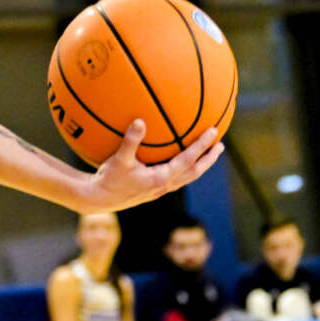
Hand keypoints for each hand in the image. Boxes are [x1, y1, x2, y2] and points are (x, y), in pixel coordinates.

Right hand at [84, 120, 222, 211]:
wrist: (99, 200)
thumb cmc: (109, 179)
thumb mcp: (119, 159)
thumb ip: (131, 140)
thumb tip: (141, 120)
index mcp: (161, 178)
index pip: (188, 160)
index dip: (202, 146)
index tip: (213, 132)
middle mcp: (165, 185)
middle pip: (195, 172)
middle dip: (209, 159)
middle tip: (220, 146)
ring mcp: (161, 189)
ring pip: (187, 177)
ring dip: (200, 165)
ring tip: (208, 154)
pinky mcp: (154, 190)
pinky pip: (177, 178)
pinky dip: (185, 168)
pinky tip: (180, 161)